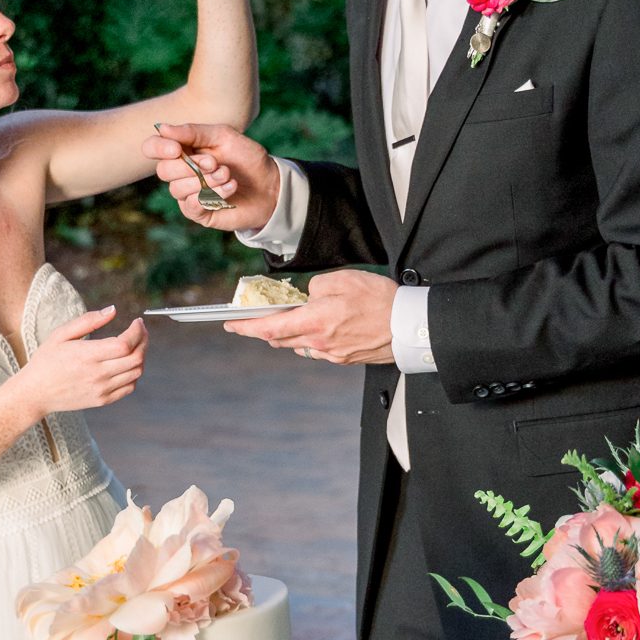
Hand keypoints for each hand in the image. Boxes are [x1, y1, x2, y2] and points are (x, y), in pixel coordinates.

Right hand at [17, 306, 147, 418]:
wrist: (35, 393)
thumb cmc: (46, 360)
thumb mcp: (61, 334)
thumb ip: (88, 320)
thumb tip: (113, 310)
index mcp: (87, 355)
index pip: (125, 344)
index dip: (137, 331)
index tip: (137, 322)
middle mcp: (97, 374)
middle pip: (136, 358)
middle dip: (144, 341)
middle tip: (140, 331)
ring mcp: (102, 389)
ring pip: (136, 373)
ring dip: (140, 356)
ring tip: (134, 346)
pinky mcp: (103, 400)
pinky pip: (129, 387)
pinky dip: (133, 373)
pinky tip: (126, 363)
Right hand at [142, 121, 280, 232]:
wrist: (270, 184)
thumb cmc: (246, 158)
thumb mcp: (223, 136)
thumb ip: (193, 132)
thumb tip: (162, 128)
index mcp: (183, 150)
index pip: (153, 147)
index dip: (158, 148)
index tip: (177, 149)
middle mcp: (181, 172)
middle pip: (164, 171)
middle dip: (191, 166)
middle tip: (216, 163)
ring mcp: (188, 194)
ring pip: (177, 189)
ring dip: (206, 181)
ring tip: (228, 176)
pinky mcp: (199, 212)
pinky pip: (190, 206)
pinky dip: (211, 195)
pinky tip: (230, 189)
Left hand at [224, 270, 396, 364]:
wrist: (408, 325)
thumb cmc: (379, 300)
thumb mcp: (341, 280)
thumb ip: (315, 287)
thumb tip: (307, 297)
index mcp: (314, 322)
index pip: (269, 328)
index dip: (245, 327)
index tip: (230, 324)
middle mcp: (319, 343)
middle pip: (281, 339)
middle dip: (267, 329)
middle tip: (261, 318)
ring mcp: (332, 354)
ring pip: (300, 345)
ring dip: (291, 334)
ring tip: (296, 318)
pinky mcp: (345, 359)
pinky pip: (319, 350)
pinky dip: (313, 339)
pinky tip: (322, 327)